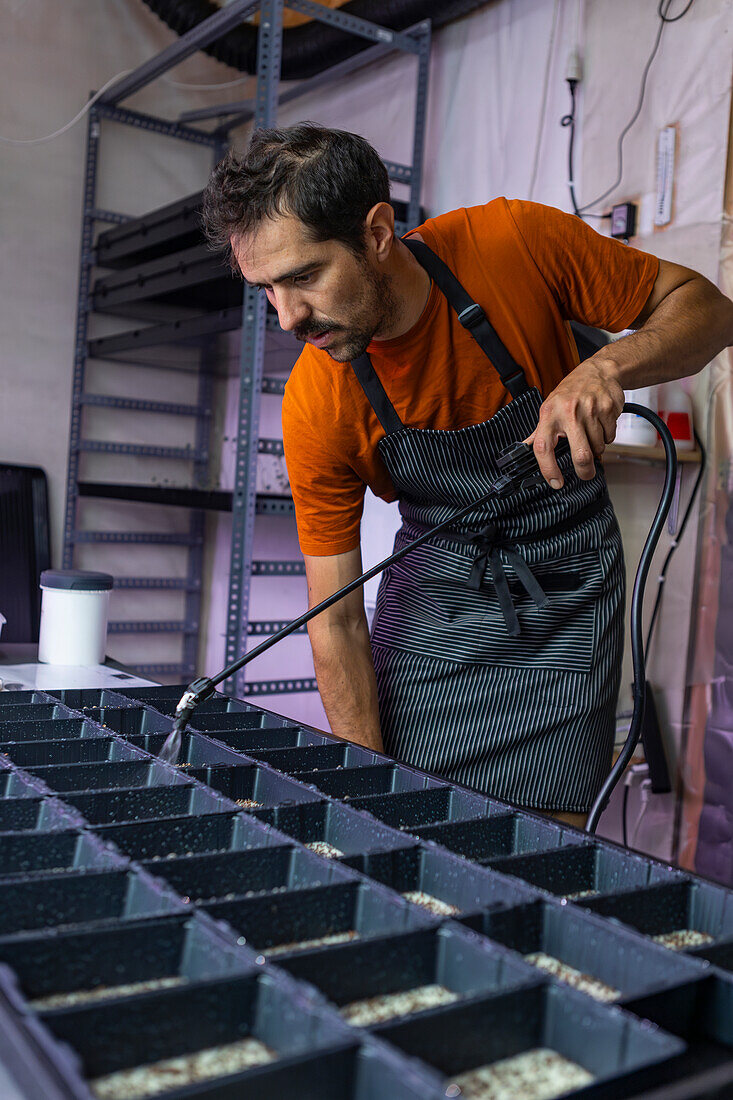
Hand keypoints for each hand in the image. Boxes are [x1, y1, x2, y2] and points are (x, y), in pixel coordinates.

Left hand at [524, 358, 624, 487]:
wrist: (599, 370)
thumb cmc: (571, 391)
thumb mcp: (550, 407)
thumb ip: (539, 431)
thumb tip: (525, 449)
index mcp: (549, 414)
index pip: (543, 448)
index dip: (548, 469)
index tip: (555, 482)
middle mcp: (569, 412)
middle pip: (581, 455)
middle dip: (585, 471)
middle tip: (585, 474)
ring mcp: (591, 410)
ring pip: (598, 448)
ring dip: (596, 448)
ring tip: (591, 433)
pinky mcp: (609, 409)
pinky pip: (610, 437)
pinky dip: (607, 437)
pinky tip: (601, 424)